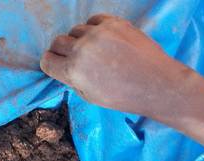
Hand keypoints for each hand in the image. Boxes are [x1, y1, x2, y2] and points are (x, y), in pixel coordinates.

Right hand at [40, 14, 197, 119]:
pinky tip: (102, 39)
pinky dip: (94, 28)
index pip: (47, 61)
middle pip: (58, 42)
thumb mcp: (90, 97)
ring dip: (79, 39)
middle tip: (74, 58)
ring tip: (94, 50)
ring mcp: (98, 33)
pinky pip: (93, 20)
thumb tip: (66, 68)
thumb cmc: (124, 96)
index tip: (57, 65)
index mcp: (73, 71)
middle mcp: (82, 49)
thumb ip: (74, 80)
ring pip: (75, 30)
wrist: (156, 84)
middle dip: (62, 51)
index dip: (51, 64)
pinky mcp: (114, 23)